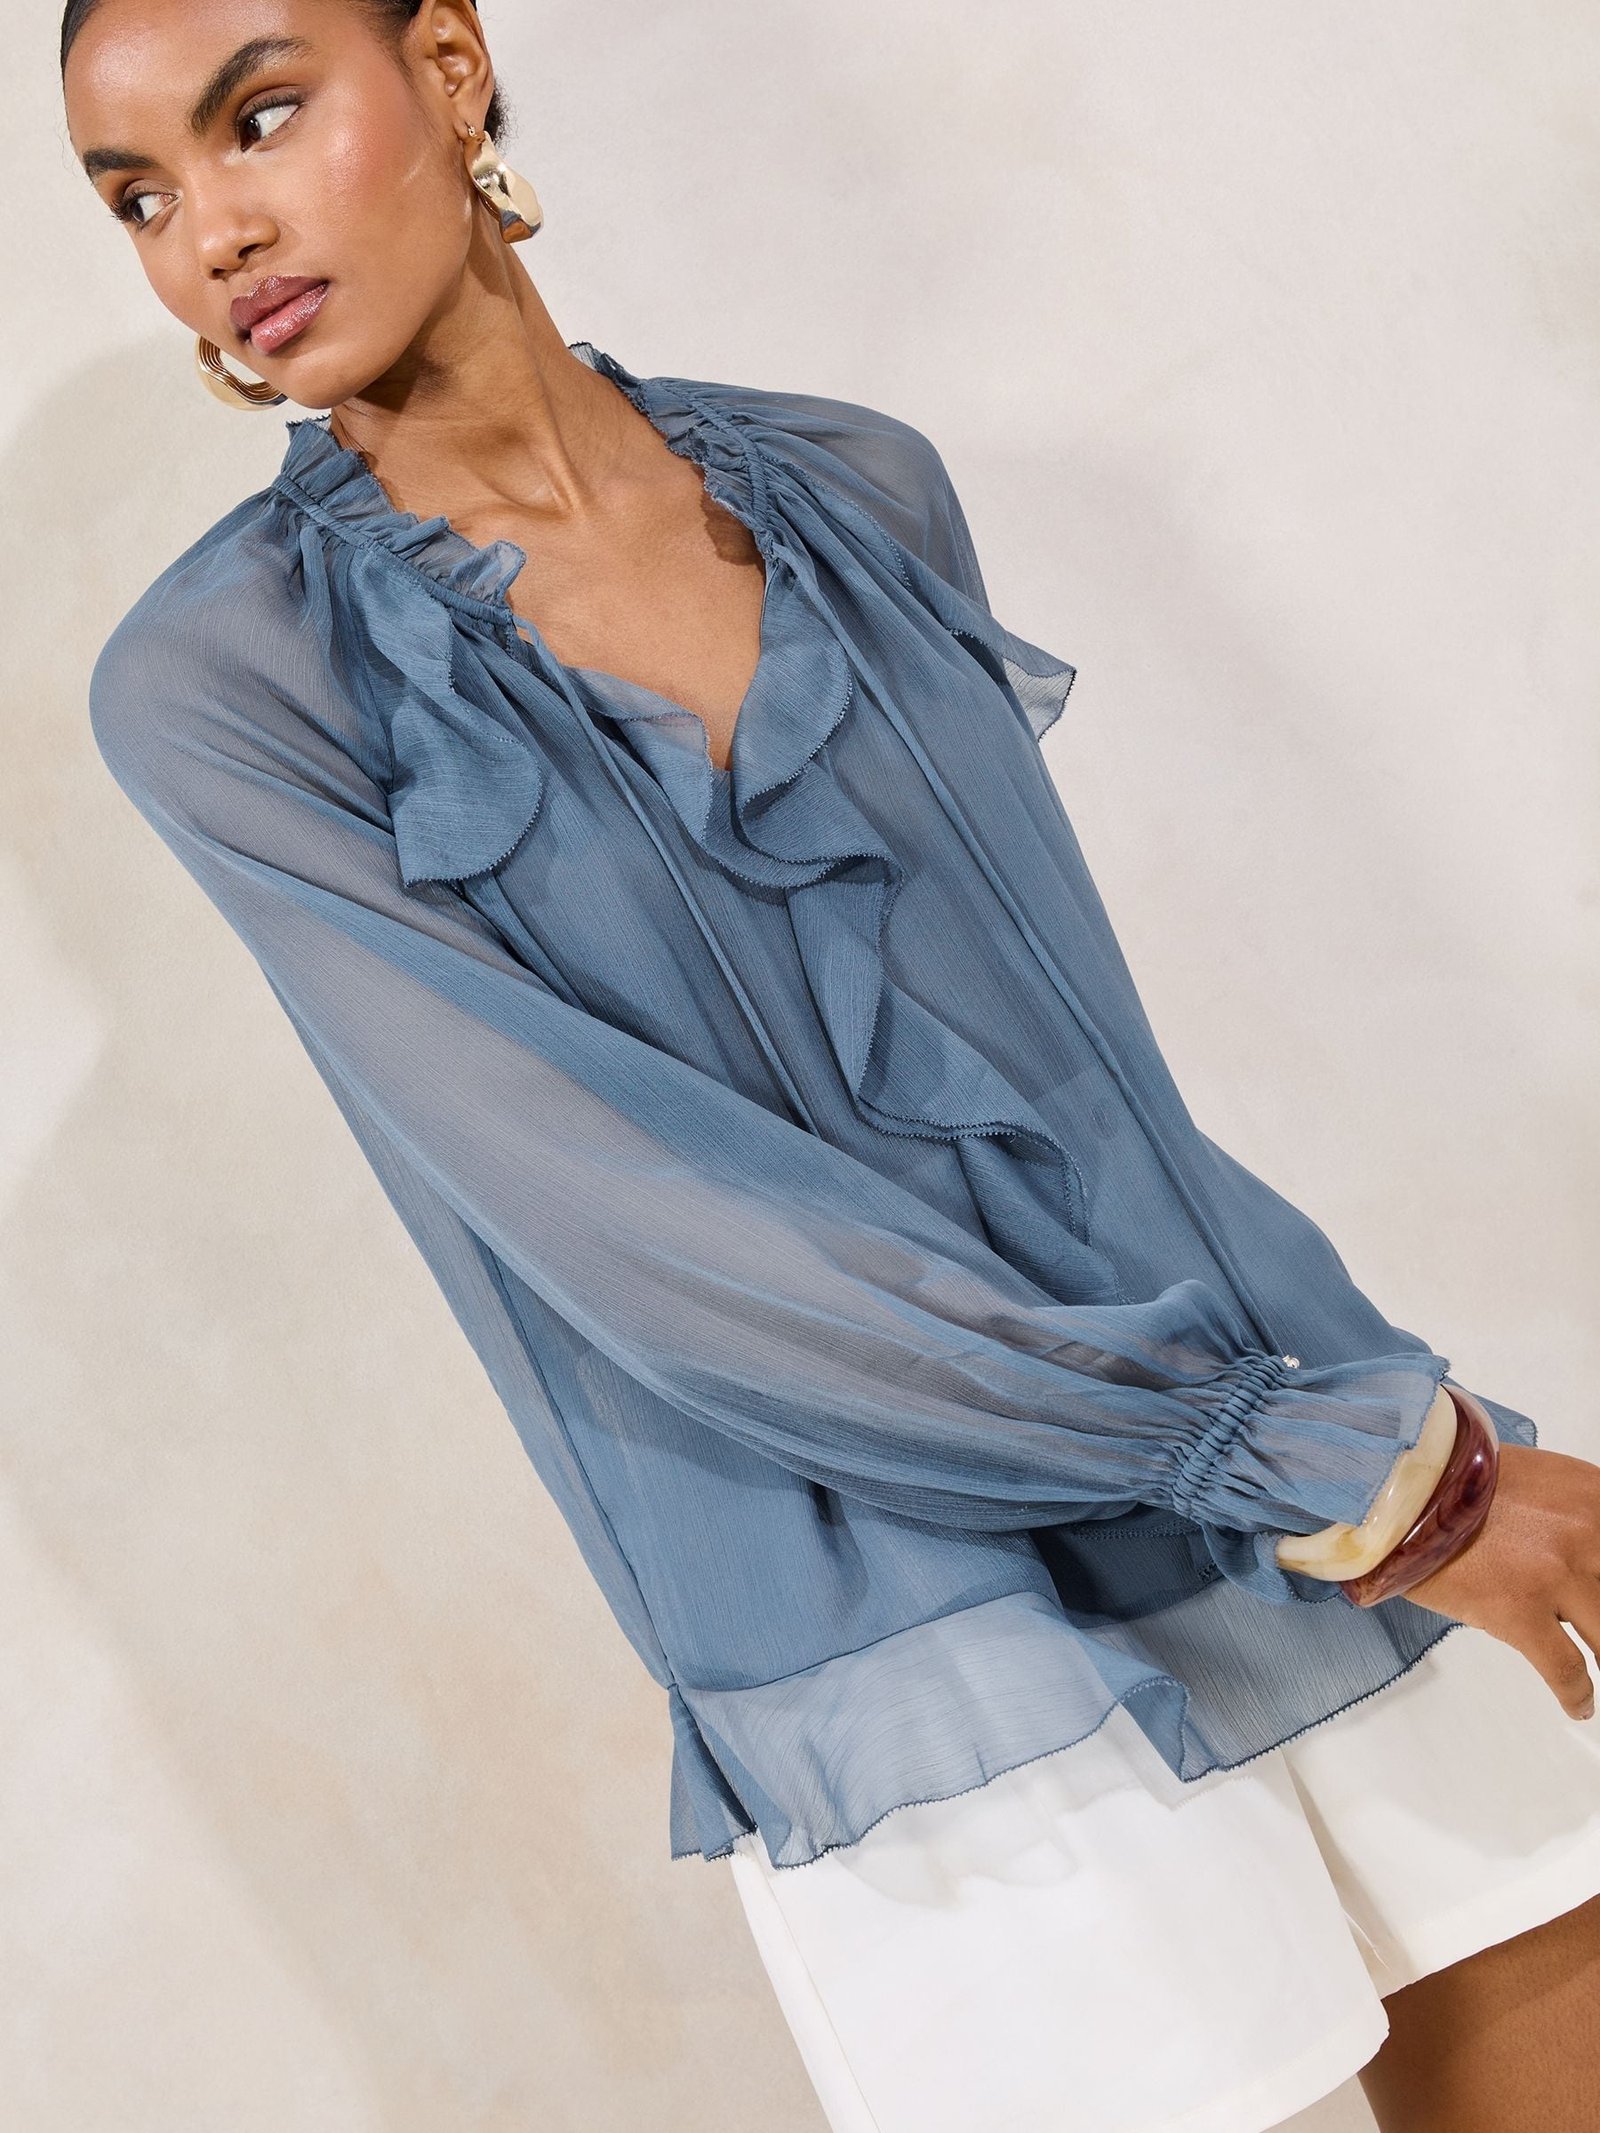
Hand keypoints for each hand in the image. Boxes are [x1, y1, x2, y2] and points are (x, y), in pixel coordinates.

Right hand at [1402, 1443, 1599, 1719]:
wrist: (1398, 1490)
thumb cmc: (1451, 1480)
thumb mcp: (1533, 1480)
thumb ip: (1570, 1515)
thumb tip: (1581, 1557)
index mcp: (1591, 1494)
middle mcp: (1585, 1532)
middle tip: (1597, 1629)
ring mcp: (1555, 1574)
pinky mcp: (1519, 1612)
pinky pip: (1566, 1669)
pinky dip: (1577, 1694)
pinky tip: (1580, 1705)